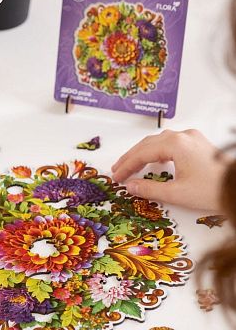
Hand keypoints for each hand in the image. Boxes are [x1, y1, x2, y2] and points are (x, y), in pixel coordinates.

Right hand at [111, 129, 228, 210]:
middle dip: (131, 157)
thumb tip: (130, 186)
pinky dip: (156, 151)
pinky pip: (170, 142)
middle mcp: (182, 136)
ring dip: (142, 153)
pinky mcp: (197, 143)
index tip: (116, 177)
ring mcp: (191, 137)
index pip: (142, 153)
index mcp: (176, 144)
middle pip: (147, 144)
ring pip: (158, 141)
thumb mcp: (177, 193)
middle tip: (117, 170)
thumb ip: (149, 189)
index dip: (126, 165)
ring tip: (130, 165)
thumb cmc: (213, 190)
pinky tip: (153, 160)